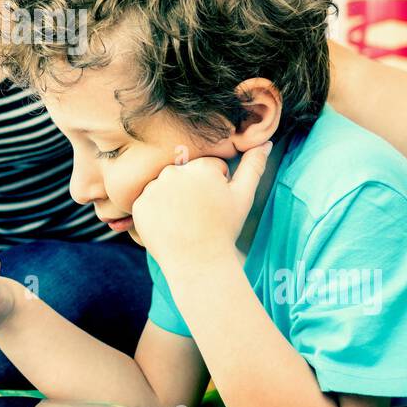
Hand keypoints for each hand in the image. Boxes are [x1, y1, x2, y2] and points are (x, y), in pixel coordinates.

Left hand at [131, 141, 271, 266]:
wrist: (198, 263)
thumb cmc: (224, 230)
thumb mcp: (243, 197)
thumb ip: (254, 166)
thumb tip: (266, 142)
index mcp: (201, 167)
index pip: (208, 167)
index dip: (215, 187)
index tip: (215, 206)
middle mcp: (175, 172)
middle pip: (185, 174)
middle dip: (193, 190)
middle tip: (199, 215)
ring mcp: (154, 188)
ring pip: (166, 186)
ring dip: (173, 198)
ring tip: (184, 221)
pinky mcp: (140, 205)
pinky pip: (149, 201)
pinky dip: (157, 211)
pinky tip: (169, 226)